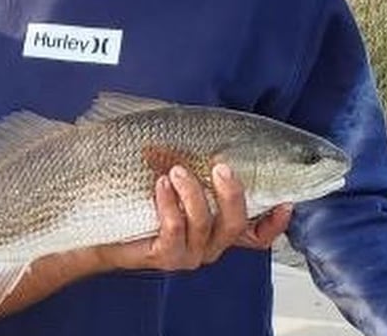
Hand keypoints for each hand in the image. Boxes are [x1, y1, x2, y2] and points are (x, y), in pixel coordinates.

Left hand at [100, 164, 289, 272]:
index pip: (258, 232)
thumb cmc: (139, 192)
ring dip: (193, 194)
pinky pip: (174, 231)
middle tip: (221, 166)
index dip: (275, 221)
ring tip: (177, 169)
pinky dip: (170, 205)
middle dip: (233, 194)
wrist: (101, 222)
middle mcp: (208, 242)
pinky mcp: (164, 256)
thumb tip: (214, 130)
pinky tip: (160, 185)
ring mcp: (188, 252)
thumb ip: (197, 161)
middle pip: (236, 224)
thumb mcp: (174, 173)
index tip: (285, 199)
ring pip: (205, 225)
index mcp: (217, 226)